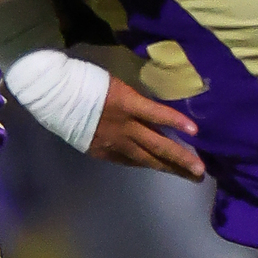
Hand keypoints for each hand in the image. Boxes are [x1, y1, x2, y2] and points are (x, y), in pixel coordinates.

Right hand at [89, 76, 203, 180]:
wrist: (56, 98)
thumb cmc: (87, 82)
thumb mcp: (118, 85)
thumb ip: (136, 102)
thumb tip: (152, 117)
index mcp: (128, 104)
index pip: (159, 115)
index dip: (178, 123)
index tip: (196, 132)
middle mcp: (124, 127)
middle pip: (157, 145)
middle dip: (181, 159)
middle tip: (201, 171)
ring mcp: (113, 143)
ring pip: (145, 159)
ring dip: (167, 167)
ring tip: (186, 175)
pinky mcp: (101, 152)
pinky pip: (127, 160)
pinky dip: (143, 163)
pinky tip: (154, 166)